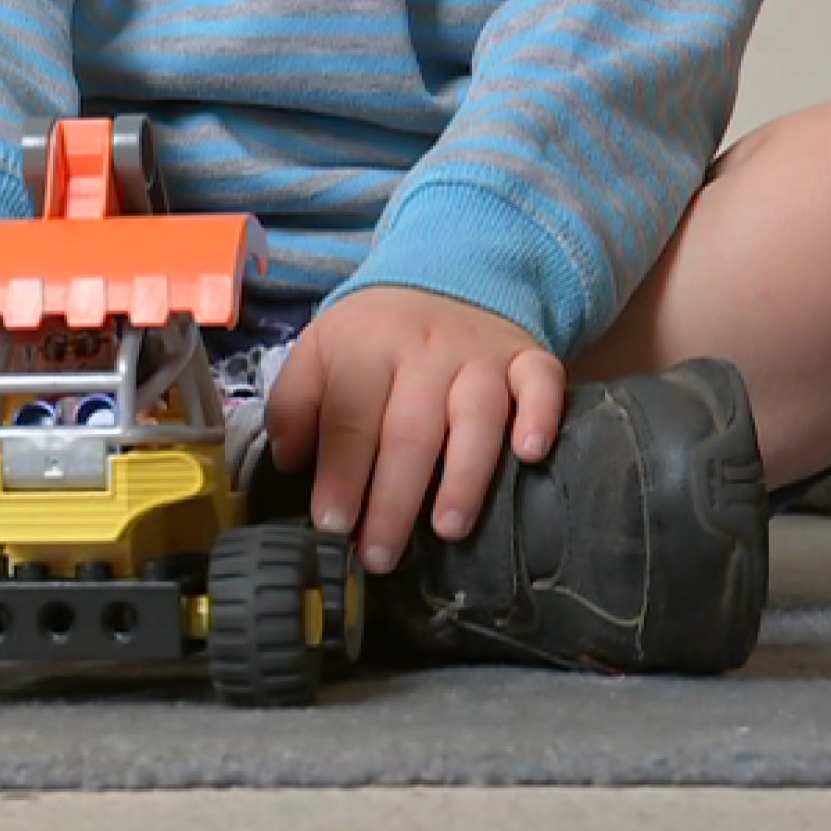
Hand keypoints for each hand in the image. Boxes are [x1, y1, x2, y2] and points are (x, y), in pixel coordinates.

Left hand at [266, 286, 565, 574]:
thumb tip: (289, 462)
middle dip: (394, 499)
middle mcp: (425, 350)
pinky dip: (540, 416)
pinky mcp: (527, 358)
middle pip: (410, 430)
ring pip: (476, 416)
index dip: (340, 474)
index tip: (332, 525)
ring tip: (447, 529)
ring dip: (463, 476)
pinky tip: (531, 454)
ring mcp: (481, 355)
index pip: (350, 416)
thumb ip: (295, 404)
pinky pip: (541, 383)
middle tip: (381, 554)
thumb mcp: (319, 352)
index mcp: (366, 348)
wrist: (445, 275)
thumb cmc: (375, 336)